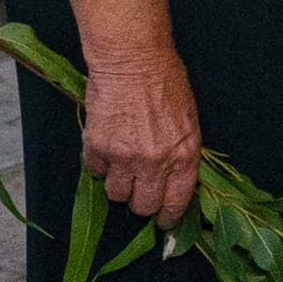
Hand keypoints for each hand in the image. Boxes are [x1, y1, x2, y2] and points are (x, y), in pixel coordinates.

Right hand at [80, 48, 203, 229]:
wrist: (133, 60)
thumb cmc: (166, 82)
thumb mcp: (187, 121)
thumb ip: (181, 153)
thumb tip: (173, 178)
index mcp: (184, 156)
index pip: (177, 202)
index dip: (168, 216)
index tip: (163, 221)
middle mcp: (155, 163)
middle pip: (143, 206)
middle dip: (141, 203)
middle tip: (139, 190)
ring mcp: (124, 157)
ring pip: (116, 194)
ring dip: (119, 185)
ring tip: (122, 165)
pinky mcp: (97, 147)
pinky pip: (95, 171)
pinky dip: (99, 165)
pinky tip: (106, 147)